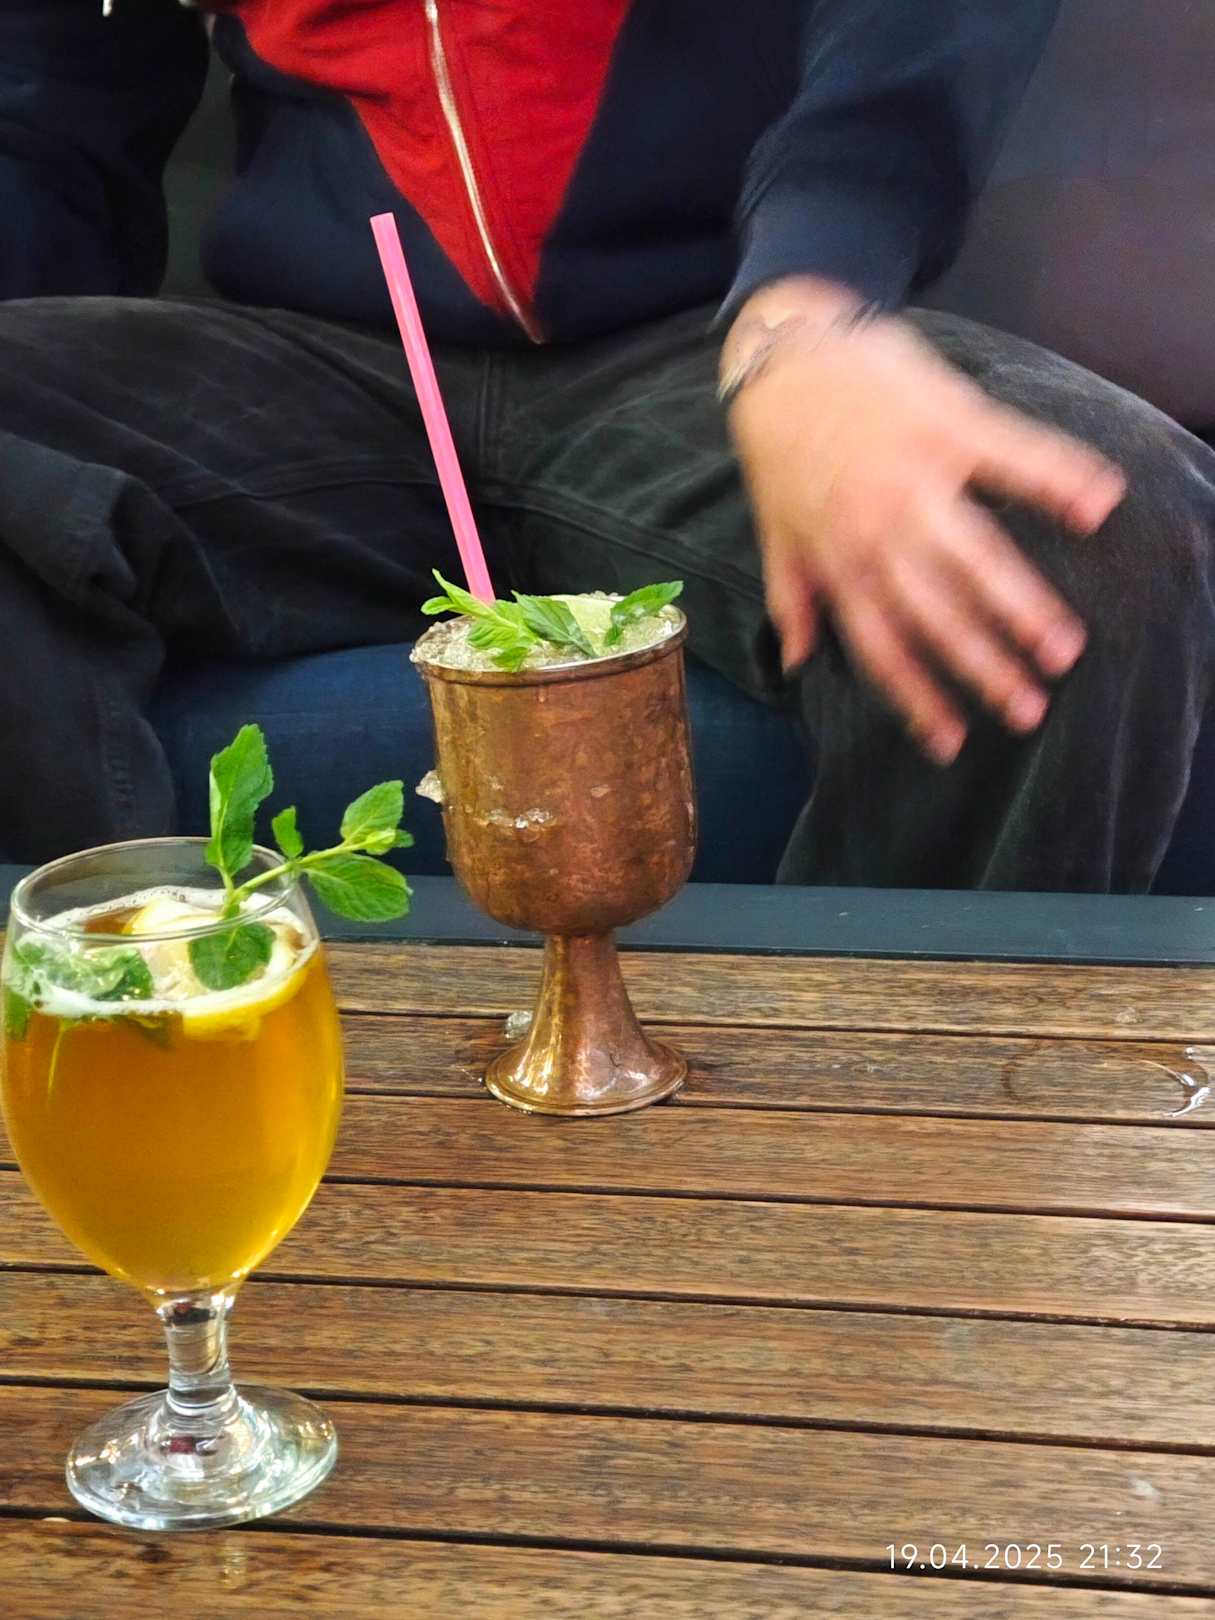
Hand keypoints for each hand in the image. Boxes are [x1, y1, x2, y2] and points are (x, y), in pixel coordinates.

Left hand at [725, 279, 1126, 762]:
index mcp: (839, 563)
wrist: (784, 354)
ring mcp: (915, 477)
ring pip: (976, 556)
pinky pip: (1011, 457)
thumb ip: (790, 600)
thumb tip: (795, 662)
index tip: (953, 742)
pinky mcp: (947, 423)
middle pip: (938, 615)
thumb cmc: (781, 449)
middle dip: (985, 668)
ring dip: (1022, 605)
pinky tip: (1098, 505)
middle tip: (1030, 707)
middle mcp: (877, 531)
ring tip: (1062, 645)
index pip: (881, 646)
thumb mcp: (775, 532)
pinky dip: (1056, 479)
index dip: (916, 697)